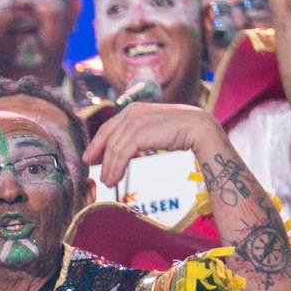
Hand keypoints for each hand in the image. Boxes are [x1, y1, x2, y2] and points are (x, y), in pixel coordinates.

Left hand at [82, 101, 224, 186]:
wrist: (199, 128)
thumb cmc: (179, 130)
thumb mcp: (154, 128)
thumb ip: (138, 132)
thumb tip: (124, 147)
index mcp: (134, 109)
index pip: (108, 128)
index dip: (97, 144)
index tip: (91, 158)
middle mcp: (131, 112)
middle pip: (107, 138)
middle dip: (98, 156)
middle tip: (96, 173)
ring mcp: (134, 121)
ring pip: (113, 148)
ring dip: (109, 168)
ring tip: (108, 182)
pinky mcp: (139, 133)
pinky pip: (121, 154)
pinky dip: (115, 168)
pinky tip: (114, 179)